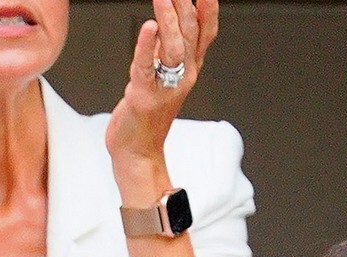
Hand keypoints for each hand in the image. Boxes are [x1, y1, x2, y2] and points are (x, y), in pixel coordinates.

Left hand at [105, 0, 217, 183]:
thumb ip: (164, 50)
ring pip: (173, 47)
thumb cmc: (147, 116)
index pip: (205, 32)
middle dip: (184, 4)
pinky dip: (147, 47)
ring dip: (169, 19)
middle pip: (190, 33)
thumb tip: (164, 23)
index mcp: (189, 69)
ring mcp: (166, 86)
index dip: (208, 8)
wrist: (138, 152)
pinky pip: (146, 67)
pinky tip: (148, 27)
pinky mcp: (144, 95)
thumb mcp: (161, 76)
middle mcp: (183, 75)